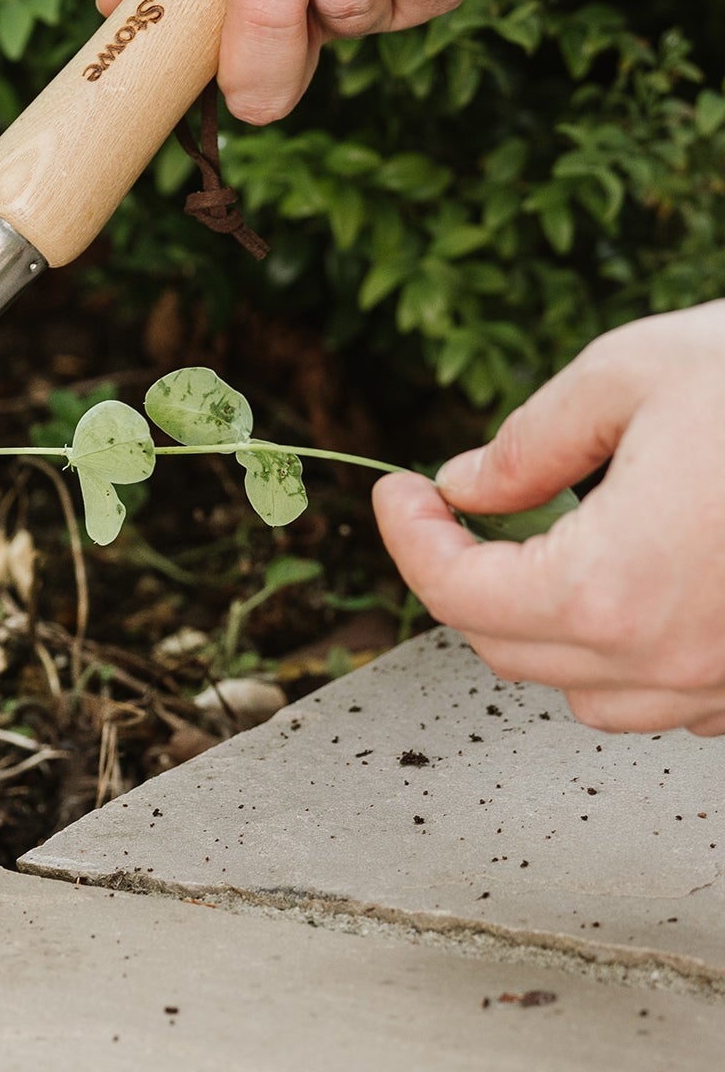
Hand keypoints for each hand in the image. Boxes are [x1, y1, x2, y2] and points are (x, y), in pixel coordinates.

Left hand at [373, 304, 724, 734]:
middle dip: (468, 581)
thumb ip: (530, 441)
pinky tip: (646, 579)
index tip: (399, 493)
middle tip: (461, 512)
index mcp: (609, 586)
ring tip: (554, 543)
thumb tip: (468, 485)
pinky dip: (633, 649)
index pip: (455, 594)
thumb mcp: (632, 374)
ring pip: (589, 690)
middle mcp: (665, 659)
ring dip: (548, 626)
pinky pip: (672, 697)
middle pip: (509, 651)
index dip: (410, 539)